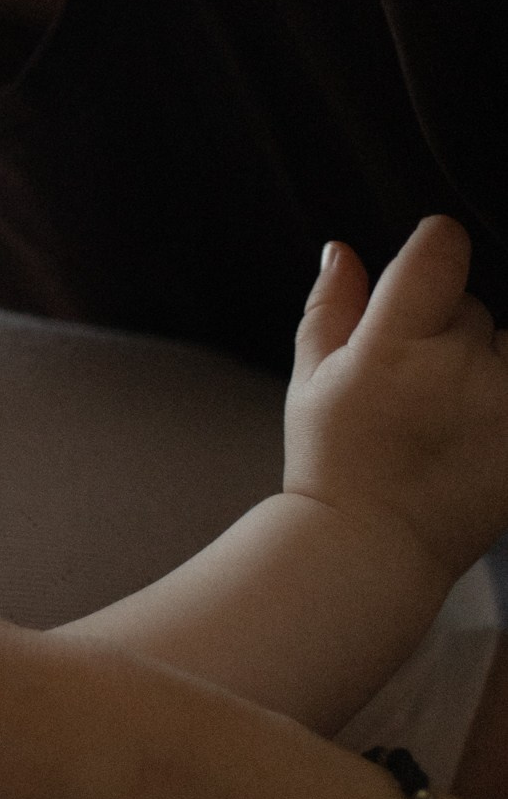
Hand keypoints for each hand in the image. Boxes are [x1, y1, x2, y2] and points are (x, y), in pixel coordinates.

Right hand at [285, 219, 507, 597]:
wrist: (373, 549)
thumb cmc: (334, 467)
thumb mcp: (309, 381)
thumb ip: (330, 307)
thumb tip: (342, 250)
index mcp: (394, 346)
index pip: (442, 250)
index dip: (433, 248)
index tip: (424, 268)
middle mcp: (459, 369)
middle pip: (473, 305)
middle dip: (446, 330)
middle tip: (412, 384)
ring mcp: (505, 406)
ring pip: (507, 346)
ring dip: (486, 366)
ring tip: (446, 415)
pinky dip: (496, 400)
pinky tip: (469, 432)